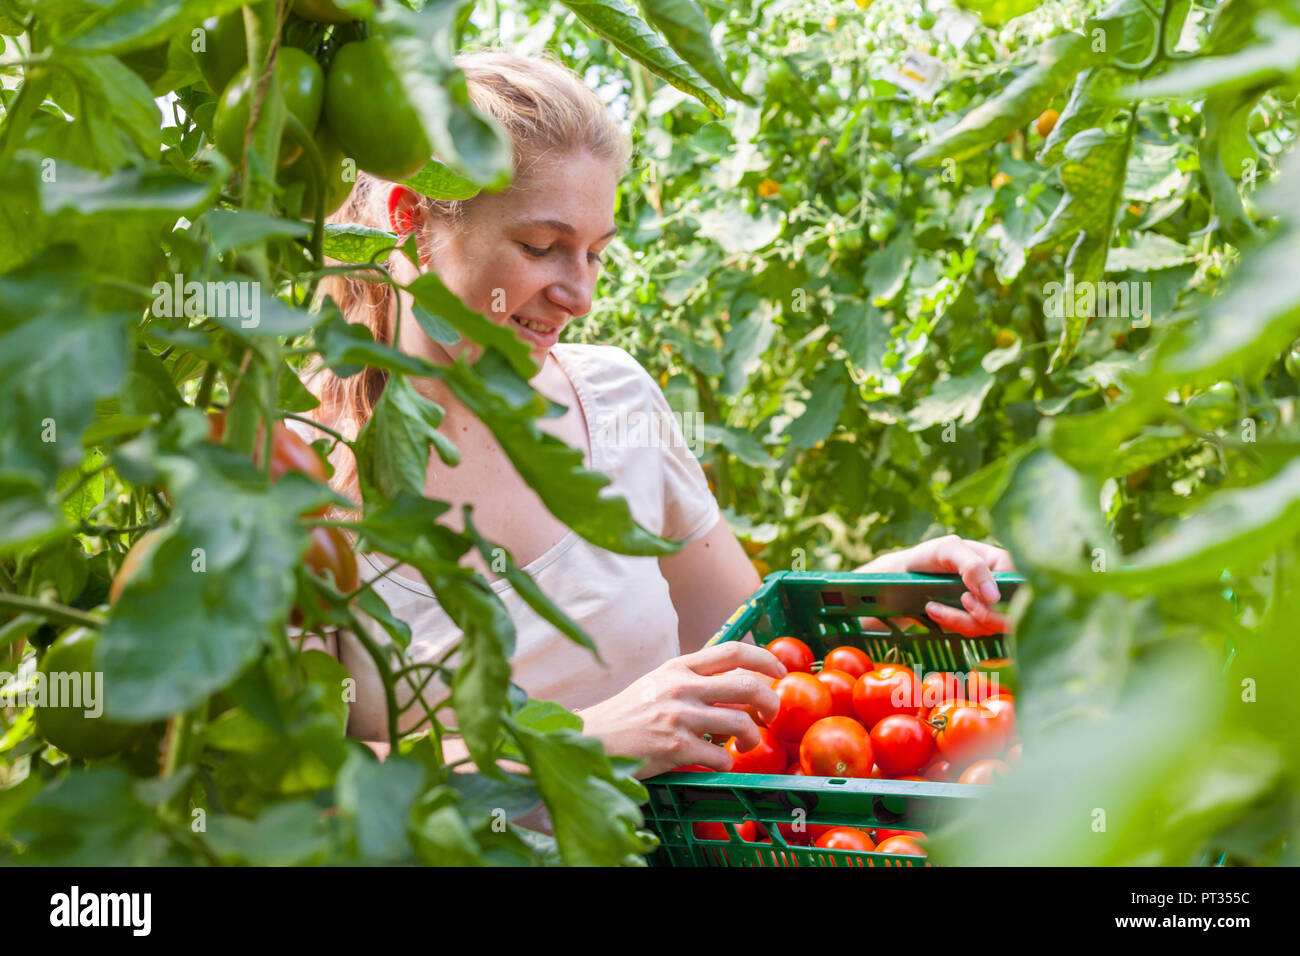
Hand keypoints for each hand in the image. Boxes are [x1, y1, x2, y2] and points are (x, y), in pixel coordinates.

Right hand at [577, 643, 786, 778]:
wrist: (592, 740)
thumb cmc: (627, 715)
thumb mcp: (658, 683)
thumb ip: (692, 680)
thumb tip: (735, 684)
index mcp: (679, 667)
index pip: (733, 651)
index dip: (765, 659)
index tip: (781, 672)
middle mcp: (681, 686)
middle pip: (747, 685)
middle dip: (771, 702)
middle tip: (771, 716)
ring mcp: (679, 717)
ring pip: (740, 723)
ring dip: (751, 738)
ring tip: (745, 746)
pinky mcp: (675, 748)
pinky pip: (719, 756)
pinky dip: (726, 763)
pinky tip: (717, 764)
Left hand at [857, 534, 1016, 636]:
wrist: (908, 574)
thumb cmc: (929, 556)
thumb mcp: (947, 550)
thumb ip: (971, 566)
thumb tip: (993, 595)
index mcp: (1002, 563)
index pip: (1020, 588)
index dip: (1001, 600)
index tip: (967, 598)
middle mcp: (1002, 585)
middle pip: (1012, 614)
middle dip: (983, 617)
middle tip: (959, 603)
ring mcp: (991, 604)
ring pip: (992, 626)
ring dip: (961, 621)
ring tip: (933, 607)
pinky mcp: (978, 619)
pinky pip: (976, 631)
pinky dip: (954, 625)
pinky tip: (934, 611)